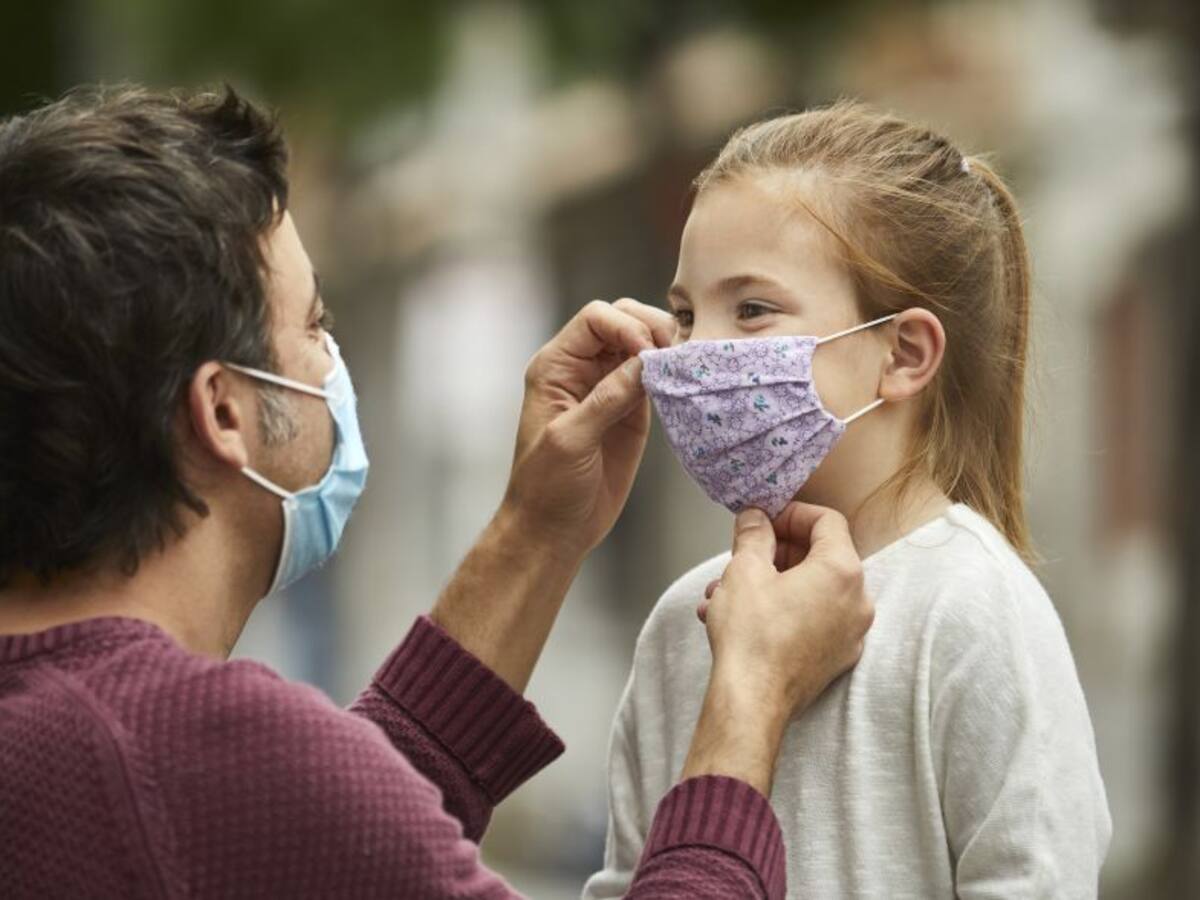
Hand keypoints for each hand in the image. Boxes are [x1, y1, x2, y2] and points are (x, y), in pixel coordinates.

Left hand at [501, 298, 673, 559]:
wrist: (555, 529)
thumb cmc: (547, 487)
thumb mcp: (570, 440)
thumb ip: (606, 399)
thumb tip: (644, 362)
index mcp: (555, 367)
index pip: (595, 319)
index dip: (625, 325)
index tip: (646, 351)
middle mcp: (582, 370)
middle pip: (621, 321)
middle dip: (650, 328)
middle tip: (672, 354)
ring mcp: (609, 388)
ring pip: (642, 345)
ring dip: (665, 349)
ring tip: (683, 365)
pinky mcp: (631, 411)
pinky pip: (654, 378)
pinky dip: (671, 375)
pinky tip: (683, 383)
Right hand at [681, 503, 873, 795]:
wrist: (751, 702)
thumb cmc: (752, 638)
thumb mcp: (744, 570)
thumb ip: (754, 534)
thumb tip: (755, 519)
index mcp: (842, 571)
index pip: (827, 521)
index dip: (792, 514)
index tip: (765, 521)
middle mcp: (857, 601)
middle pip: (821, 556)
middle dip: (777, 552)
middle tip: (745, 555)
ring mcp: (851, 633)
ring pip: (812, 591)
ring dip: (772, 583)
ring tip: (728, 592)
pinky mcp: (837, 658)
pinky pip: (813, 620)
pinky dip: (784, 610)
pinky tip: (744, 617)